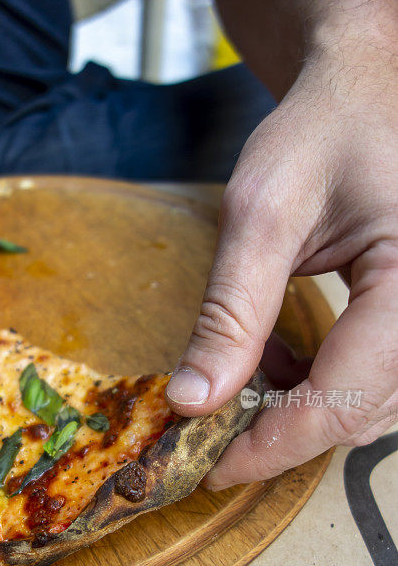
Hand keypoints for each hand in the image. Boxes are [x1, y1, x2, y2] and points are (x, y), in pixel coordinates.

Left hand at [165, 22, 397, 489]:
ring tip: (246, 374)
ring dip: (297, 410)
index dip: (272, 446)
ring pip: (369, 410)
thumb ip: (230, 313)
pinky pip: (373, 386)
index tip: (209, 468)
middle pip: (360, 416)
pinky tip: (281, 358)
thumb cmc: (324, 132)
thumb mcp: (264, 214)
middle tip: (211, 430)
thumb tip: (191, 402)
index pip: (345, 398)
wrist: (365, 98)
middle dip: (280, 434)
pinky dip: (317, 387)